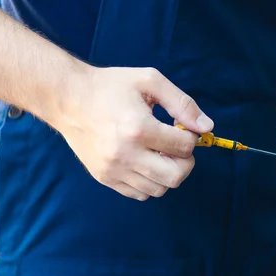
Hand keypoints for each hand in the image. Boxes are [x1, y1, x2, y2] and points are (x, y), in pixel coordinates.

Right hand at [49, 66, 213, 200]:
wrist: (67, 99)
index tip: (181, 128)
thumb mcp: (150, 81)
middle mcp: (125, 153)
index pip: (185, 147)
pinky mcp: (105, 178)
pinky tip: (145, 162)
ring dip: (168, 173)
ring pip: (160, 189)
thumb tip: (207, 128)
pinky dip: (150, 182)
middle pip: (176, 176)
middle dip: (186, 162)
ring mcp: (114, 169)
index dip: (191, 137)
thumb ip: (182, 103)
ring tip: (160, 153)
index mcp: (138, 128)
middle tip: (177, 147)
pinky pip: (141, 194)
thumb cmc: (111, 86)